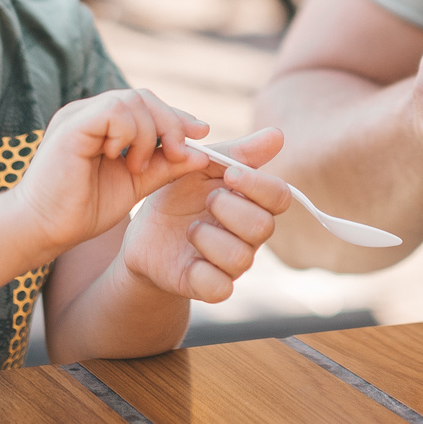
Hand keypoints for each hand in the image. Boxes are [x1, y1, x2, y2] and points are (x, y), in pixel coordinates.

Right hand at [13, 88, 213, 258]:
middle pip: (144, 97)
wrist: (44, 229)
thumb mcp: (136, 184)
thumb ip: (165, 166)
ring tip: (136, 166)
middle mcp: (89, 112)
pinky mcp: (72, 124)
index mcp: (102, 123)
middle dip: (171, 123)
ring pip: (132, 100)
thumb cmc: (83, 209)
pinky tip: (118, 158)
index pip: (147, 104)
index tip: (202, 133)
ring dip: (147, 134)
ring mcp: (78, 114)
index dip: (177, 117)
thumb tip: (202, 153)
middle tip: (177, 154)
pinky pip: (114, 110)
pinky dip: (128, 133)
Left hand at [123, 127, 294, 302]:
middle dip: (230, 209)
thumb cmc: (178, 195)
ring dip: (210, 238)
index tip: (229, 174)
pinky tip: (188, 259)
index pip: (280, 197)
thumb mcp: (200, 166)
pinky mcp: (209, 286)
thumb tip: (278, 135)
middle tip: (206, 199)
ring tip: (190, 228)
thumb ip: (237, 153)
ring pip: (241, 258)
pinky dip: (202, 272)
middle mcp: (248, 235)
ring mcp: (231, 263)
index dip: (259, 185)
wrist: (142, 233)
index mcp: (252, 202)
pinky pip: (220, 288)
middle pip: (263, 228)